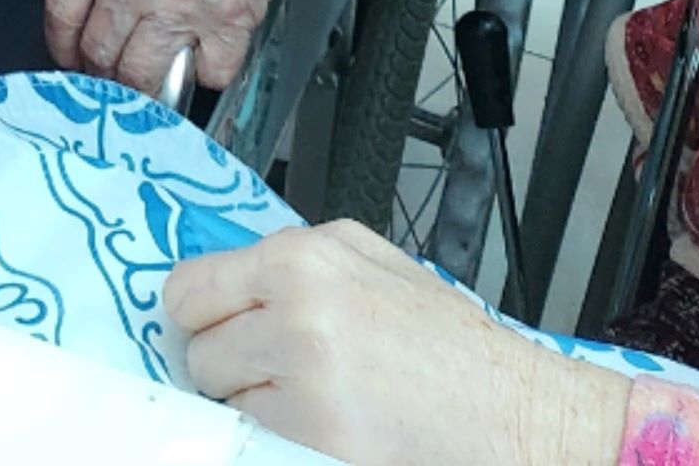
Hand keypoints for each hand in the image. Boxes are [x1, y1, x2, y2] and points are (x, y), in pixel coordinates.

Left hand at [47, 0, 310, 97]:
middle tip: (114, 72)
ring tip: (152, 80)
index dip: (62, 47)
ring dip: (144, 87)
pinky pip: (208, 75)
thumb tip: (94, 4)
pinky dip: (205, 75)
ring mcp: (181, 6)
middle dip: (103, 72)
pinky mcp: (228, 22)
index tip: (72, 57)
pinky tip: (205, 56)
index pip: (62, 15)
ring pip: (142, 77)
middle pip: (99, 54)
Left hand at [169, 223, 625, 465]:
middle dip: (225, 361)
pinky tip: (320, 426)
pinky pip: (256, 439)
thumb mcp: (373, 261)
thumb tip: (229, 278)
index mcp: (301, 259)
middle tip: (271, 367)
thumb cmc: (449, 341)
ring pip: (224, 399)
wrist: (510, 410)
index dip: (199, 314)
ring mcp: (304, 383)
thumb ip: (295, 258)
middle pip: (198, 348)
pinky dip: (279, 438)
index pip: (188, 287)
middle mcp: (295, 315)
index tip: (212, 328)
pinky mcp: (316, 440)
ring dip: (251, 402)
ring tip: (307, 397)